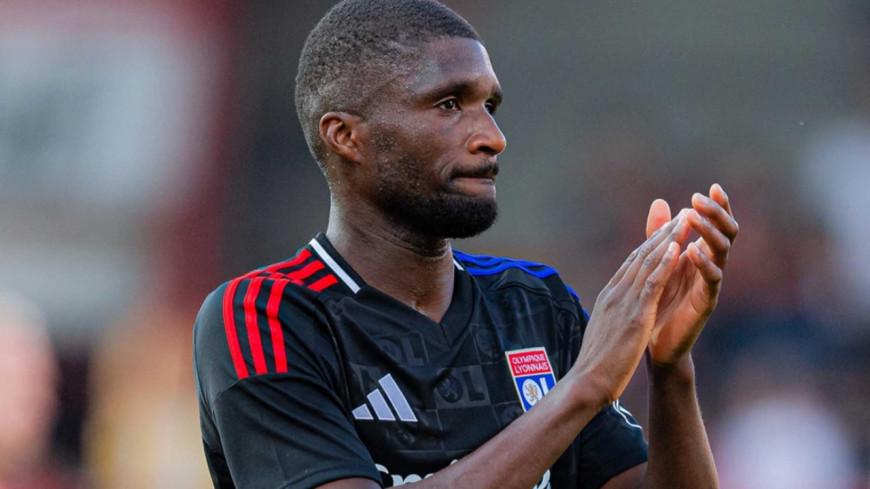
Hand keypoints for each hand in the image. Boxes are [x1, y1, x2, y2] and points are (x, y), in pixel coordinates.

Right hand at [572, 213, 691, 405]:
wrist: (587, 382)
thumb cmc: (596, 363)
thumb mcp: (605, 330)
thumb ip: (612, 314)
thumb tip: (616, 309)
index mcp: (609, 296)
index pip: (631, 264)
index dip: (650, 244)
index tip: (665, 230)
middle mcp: (615, 293)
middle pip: (640, 256)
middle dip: (662, 234)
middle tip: (680, 214)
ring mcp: (623, 302)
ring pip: (647, 263)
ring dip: (667, 240)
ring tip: (684, 221)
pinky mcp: (634, 315)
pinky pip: (652, 283)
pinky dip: (664, 263)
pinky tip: (677, 248)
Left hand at [644, 184, 737, 365]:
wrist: (656, 341)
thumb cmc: (659, 299)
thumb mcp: (658, 260)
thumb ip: (660, 233)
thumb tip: (660, 201)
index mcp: (702, 253)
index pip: (717, 225)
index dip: (719, 206)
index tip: (712, 187)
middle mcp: (711, 265)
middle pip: (727, 233)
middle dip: (716, 213)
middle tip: (699, 198)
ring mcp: (711, 283)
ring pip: (722, 252)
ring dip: (709, 232)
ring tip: (694, 217)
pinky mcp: (706, 302)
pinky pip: (712, 279)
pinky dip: (703, 263)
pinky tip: (691, 251)